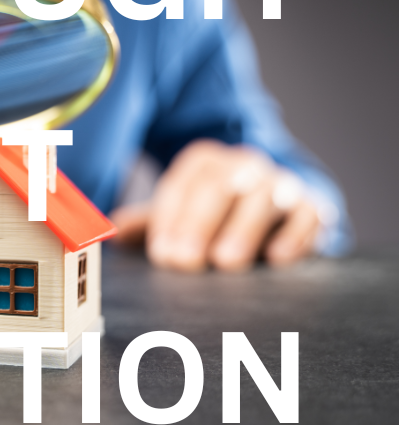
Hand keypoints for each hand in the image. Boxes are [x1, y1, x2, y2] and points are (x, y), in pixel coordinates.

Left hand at [110, 140, 320, 271]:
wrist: (276, 202)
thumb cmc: (215, 214)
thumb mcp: (179, 213)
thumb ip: (148, 224)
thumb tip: (113, 233)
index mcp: (203, 162)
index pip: (182, 186)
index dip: (170, 220)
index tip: (162, 254)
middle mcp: (241, 164)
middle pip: (219, 186)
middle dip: (199, 225)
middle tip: (185, 263)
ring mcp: (279, 181)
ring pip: (263, 196)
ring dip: (243, 229)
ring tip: (226, 262)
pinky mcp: (312, 203)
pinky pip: (307, 213)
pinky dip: (294, 234)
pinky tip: (277, 259)